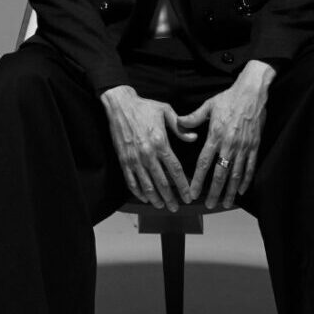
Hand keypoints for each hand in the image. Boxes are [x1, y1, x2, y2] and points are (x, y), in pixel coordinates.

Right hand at [100, 85, 192, 208]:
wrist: (120, 105)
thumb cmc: (145, 107)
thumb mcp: (166, 111)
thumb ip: (180, 128)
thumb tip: (194, 138)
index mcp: (161, 143)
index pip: (175, 170)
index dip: (183, 186)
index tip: (189, 196)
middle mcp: (147, 154)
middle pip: (162, 182)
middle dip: (170, 198)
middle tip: (176, 208)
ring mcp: (134, 159)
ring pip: (146, 185)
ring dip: (155, 198)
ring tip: (162, 206)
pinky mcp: (124, 160)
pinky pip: (131, 180)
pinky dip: (138, 192)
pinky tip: (144, 198)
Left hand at [177, 61, 273, 208]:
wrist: (252, 93)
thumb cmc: (228, 98)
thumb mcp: (208, 106)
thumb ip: (193, 118)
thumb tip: (179, 124)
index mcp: (215, 136)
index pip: (204, 163)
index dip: (198, 180)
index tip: (193, 193)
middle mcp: (229, 144)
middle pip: (221, 174)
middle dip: (215, 191)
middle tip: (209, 205)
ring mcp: (243, 147)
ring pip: (237, 174)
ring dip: (231, 191)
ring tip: (226, 204)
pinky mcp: (254, 146)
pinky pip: (250, 166)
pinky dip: (246, 180)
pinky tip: (243, 190)